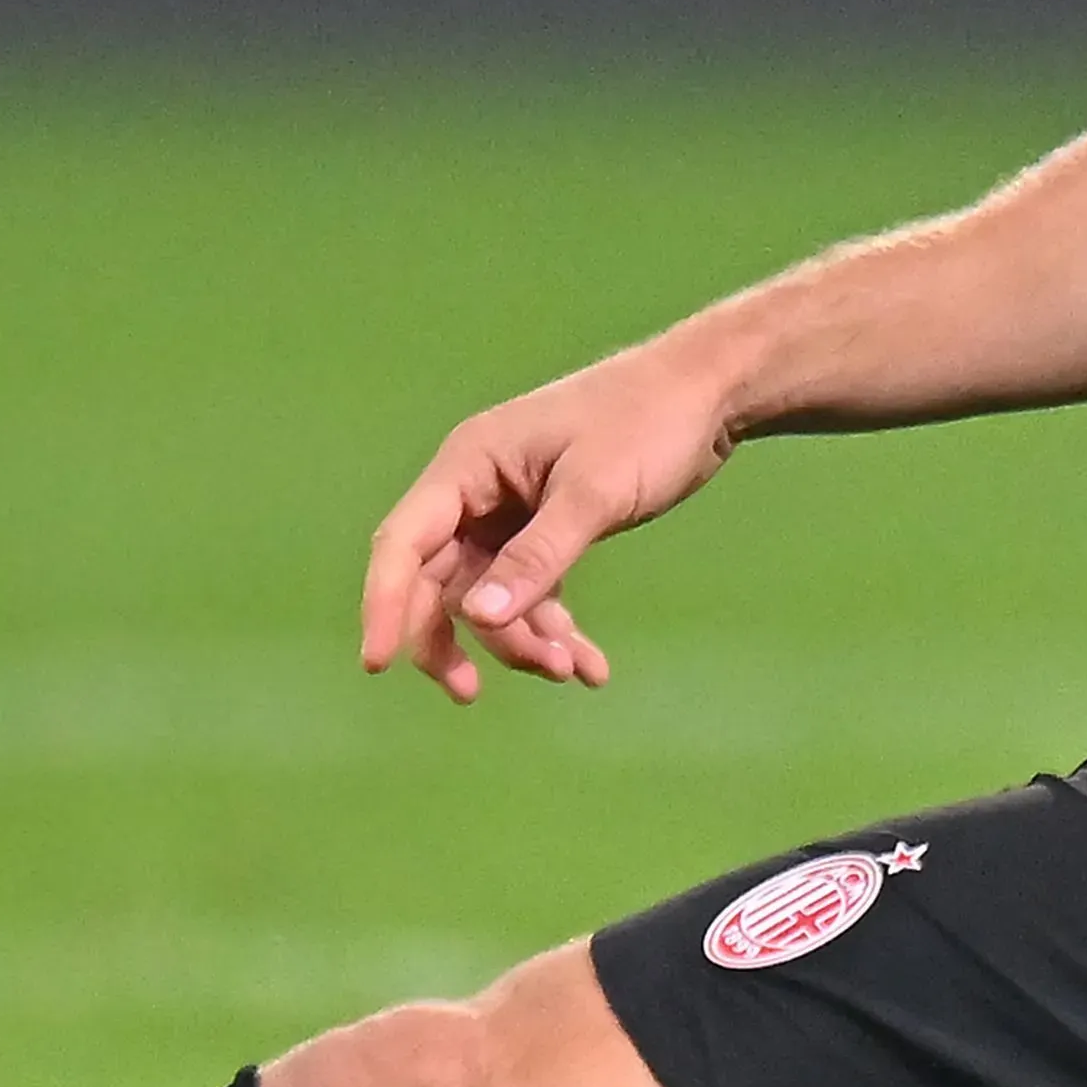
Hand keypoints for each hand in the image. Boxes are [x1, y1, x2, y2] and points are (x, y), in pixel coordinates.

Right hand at [356, 347, 743, 701]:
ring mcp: (510, 512)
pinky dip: (554, 629)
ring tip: (574, 669)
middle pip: (438, 580)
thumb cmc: (647, 424)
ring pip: (490, 597)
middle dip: (458, 639)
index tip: (377, 664)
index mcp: (469, 464)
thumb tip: (478, 619)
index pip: (404, 543)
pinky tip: (590, 667)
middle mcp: (478, 489)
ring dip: (522, 641)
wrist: (708, 393)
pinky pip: (532, 592)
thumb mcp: (592, 494)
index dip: (384, 604)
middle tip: (471, 693)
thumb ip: (536, 558)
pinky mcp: (546, 530)